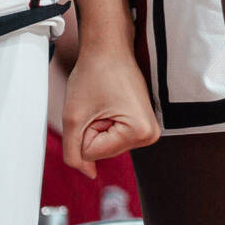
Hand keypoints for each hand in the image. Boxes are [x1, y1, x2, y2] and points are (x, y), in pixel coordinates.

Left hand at [60, 39, 159, 177]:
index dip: (84, 131)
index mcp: (140, 133)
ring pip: (106, 145)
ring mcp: (149, 128)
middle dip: (92, 130)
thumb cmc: (95, 75)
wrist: (109, 50)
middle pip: (102, 152)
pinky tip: (110, 103)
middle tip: (99, 104)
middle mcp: (151, 134)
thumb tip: (87, 174)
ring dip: (98, 125)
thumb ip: (73, 152)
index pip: (92, 154)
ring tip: (105, 102)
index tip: (95, 108)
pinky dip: (105, 122)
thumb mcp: (74, 118)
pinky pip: (113, 136)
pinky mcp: (143, 123)